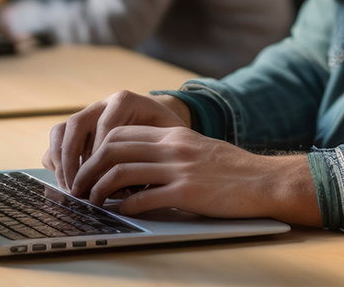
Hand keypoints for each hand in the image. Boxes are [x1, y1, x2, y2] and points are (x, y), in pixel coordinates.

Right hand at [42, 91, 190, 190]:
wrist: (160, 121)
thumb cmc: (165, 134)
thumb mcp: (170, 139)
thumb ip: (152, 157)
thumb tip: (124, 188)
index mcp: (125, 101)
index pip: (106, 125)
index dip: (101, 154)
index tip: (103, 180)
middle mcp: (102, 105)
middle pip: (76, 124)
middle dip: (73, 158)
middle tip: (78, 188)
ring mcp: (87, 116)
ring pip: (62, 130)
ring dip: (60, 160)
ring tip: (69, 187)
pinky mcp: (78, 129)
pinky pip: (57, 139)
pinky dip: (55, 159)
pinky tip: (65, 180)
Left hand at [68, 124, 321, 226]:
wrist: (264, 180)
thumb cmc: (232, 170)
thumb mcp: (198, 149)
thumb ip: (170, 151)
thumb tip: (136, 163)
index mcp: (174, 134)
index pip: (122, 133)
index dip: (97, 149)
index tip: (88, 166)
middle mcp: (173, 147)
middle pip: (114, 149)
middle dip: (89, 168)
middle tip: (80, 186)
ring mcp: (179, 169)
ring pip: (122, 172)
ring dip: (99, 189)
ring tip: (92, 201)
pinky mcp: (187, 193)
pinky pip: (144, 197)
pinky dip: (125, 205)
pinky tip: (120, 211)